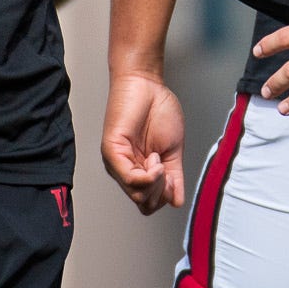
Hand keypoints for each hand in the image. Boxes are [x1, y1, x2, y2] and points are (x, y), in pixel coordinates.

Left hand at [100, 72, 185, 214]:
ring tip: (158, 159)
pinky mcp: (112, 151)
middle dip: (162, 192)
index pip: (149, 203)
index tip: (173, 176)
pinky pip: (129, 179)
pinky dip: (148, 175)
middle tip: (166, 168)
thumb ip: (175, 176)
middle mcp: (126, 170)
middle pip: (144, 203)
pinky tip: (155, 160)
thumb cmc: (158, 110)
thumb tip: (177, 201)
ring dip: (156, 182)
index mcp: (140, 171)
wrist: (147, 84)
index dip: (165, 197)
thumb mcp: (173, 150)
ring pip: (137, 194)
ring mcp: (117, 163)